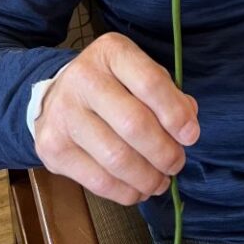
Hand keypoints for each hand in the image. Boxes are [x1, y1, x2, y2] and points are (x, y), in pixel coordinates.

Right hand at [34, 32, 199, 205]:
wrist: (57, 96)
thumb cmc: (111, 85)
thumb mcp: (139, 73)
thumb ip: (168, 94)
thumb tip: (188, 126)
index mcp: (111, 51)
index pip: (150, 83)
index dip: (175, 114)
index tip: (190, 136)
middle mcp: (83, 78)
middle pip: (134, 124)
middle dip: (164, 152)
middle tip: (176, 163)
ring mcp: (64, 114)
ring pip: (117, 158)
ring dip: (147, 177)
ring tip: (160, 181)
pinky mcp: (53, 148)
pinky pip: (98, 181)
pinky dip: (126, 192)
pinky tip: (138, 189)